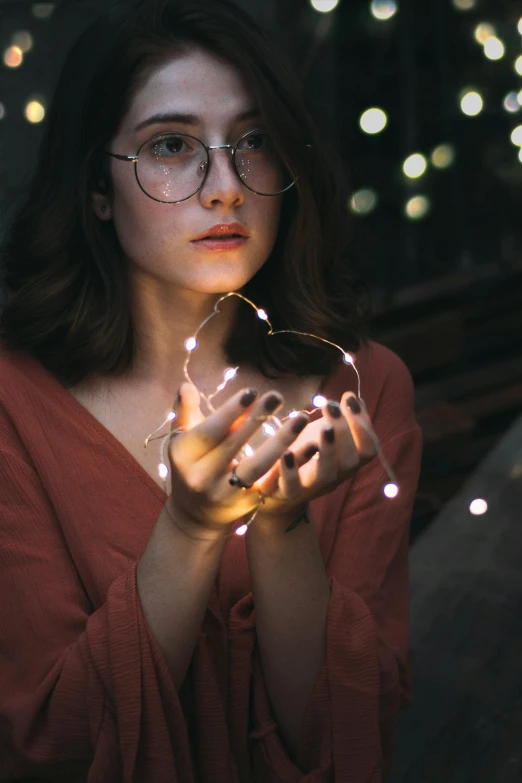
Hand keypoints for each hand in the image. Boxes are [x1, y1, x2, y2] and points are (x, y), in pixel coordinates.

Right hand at [165, 383, 316, 535]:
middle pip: (233, 446)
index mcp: (184, 456)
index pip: (209, 432)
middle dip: (257, 419)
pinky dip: (290, 465)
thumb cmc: (191, 463)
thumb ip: (185, 412)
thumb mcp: (181, 439)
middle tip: (277, 395)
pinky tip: (310, 448)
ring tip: (301, 419)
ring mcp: (226, 493)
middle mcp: (202, 476)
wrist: (196, 513)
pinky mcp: (248, 502)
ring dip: (280, 442)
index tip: (252, 391)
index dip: (230, 412)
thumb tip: (187, 385)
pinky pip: (271, 482)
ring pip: (256, 466)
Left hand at [246, 394, 378, 525]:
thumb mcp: (319, 433)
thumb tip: (352, 399)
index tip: (350, 397)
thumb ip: (336, 420)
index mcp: (345, 462)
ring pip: (325, 475)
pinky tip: (286, 451)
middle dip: (344, 431)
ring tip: (324, 427)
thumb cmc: (301, 452)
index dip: (363, 424)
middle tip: (331, 406)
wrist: (272, 485)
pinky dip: (290, 470)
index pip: (367, 449)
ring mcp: (311, 487)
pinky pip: (291, 487)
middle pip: (350, 461)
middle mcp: (334, 477)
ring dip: (327, 450)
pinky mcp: (284, 492)